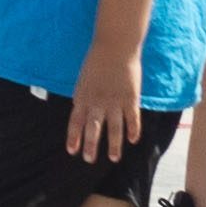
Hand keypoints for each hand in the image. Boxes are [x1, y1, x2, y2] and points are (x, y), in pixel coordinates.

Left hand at [66, 43, 141, 160]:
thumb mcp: (83, 80)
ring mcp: (115, 101)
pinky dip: (133, 130)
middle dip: (91, 145)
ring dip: (114, 144)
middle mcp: (98, 102)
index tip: (72, 151)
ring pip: (114, 128)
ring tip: (114, 157)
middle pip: (93, 128)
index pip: (76, 121)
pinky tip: (133, 140)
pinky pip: (132, 119)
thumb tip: (81, 114)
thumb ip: (83, 98)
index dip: (74, 137)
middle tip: (89, 159)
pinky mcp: (131, 98)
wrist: (115, 47)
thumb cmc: (96, 61)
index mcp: (83, 96)